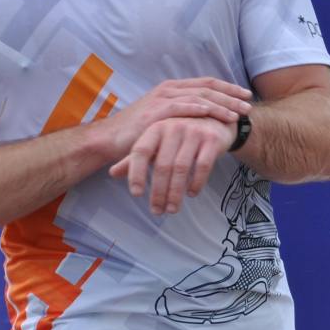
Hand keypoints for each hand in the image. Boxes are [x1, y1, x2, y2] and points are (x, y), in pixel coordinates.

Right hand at [99, 77, 250, 162]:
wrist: (110, 138)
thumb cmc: (139, 131)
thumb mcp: (165, 119)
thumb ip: (183, 114)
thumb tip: (207, 118)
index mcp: (173, 88)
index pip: (207, 83)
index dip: (228, 88)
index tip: (246, 95)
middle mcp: (170, 89)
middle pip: (207, 88)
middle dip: (231, 96)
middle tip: (249, 104)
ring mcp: (162, 98)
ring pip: (198, 97)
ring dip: (220, 104)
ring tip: (238, 113)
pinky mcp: (155, 111)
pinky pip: (181, 106)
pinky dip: (197, 108)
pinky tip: (212, 112)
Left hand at [110, 115, 237, 214]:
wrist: (216, 118)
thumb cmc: (181, 134)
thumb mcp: (158, 142)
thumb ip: (136, 158)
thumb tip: (112, 173)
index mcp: (156, 127)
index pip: (141, 151)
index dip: (136, 173)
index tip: (136, 194)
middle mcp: (174, 127)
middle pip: (162, 165)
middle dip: (158, 192)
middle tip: (157, 211)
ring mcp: (194, 132)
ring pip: (181, 168)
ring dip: (176, 193)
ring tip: (172, 209)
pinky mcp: (212, 140)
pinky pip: (203, 166)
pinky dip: (196, 183)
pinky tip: (192, 194)